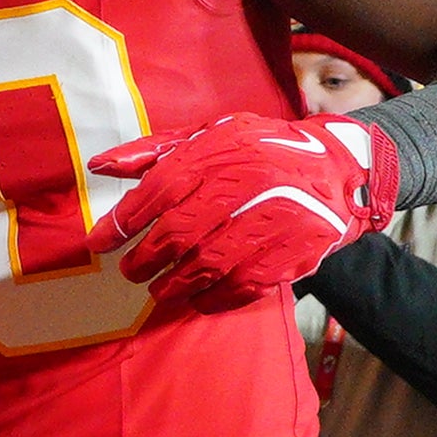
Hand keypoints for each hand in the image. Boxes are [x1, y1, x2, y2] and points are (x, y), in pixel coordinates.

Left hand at [89, 109, 402, 310]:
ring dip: (176, 284)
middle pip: (181, 232)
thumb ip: (152, 152)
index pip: (159, 190)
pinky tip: (199, 300)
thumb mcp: (208, 136)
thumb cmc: (259, 150)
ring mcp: (275, 219)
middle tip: (130, 271)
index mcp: (220, 152)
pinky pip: (247, 284)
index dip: (123, 221)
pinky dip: (217, 298)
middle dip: (146, 258)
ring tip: (160, 290)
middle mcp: (247, 184)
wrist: (338, 166)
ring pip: (211, 263)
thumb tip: (98, 166)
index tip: (98, 243)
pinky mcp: (297, 250)